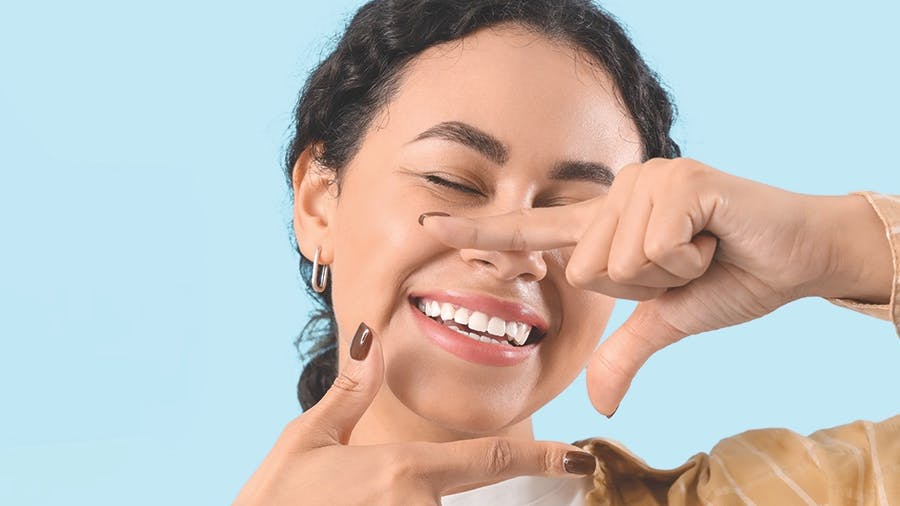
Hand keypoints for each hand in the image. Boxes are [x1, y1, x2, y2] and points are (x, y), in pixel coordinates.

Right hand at [233, 323, 596, 505]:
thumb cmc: (274, 498)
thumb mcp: (308, 439)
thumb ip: (349, 393)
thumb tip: (372, 339)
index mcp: (402, 470)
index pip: (490, 460)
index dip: (541, 458)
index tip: (579, 459)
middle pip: (480, 502)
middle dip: (504, 495)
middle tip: (522, 481)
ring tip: (382, 493)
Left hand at [418, 158, 891, 414]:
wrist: (797, 257)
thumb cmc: (730, 279)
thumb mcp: (666, 321)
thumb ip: (624, 353)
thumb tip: (599, 408)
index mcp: (606, 228)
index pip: (533, 231)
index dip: (481, 232)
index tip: (429, 224)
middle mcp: (615, 195)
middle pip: (582, 270)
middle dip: (641, 286)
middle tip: (687, 263)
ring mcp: (643, 181)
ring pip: (615, 263)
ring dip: (669, 274)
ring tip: (702, 248)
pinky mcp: (676, 178)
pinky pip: (651, 248)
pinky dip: (688, 261)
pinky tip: (714, 236)